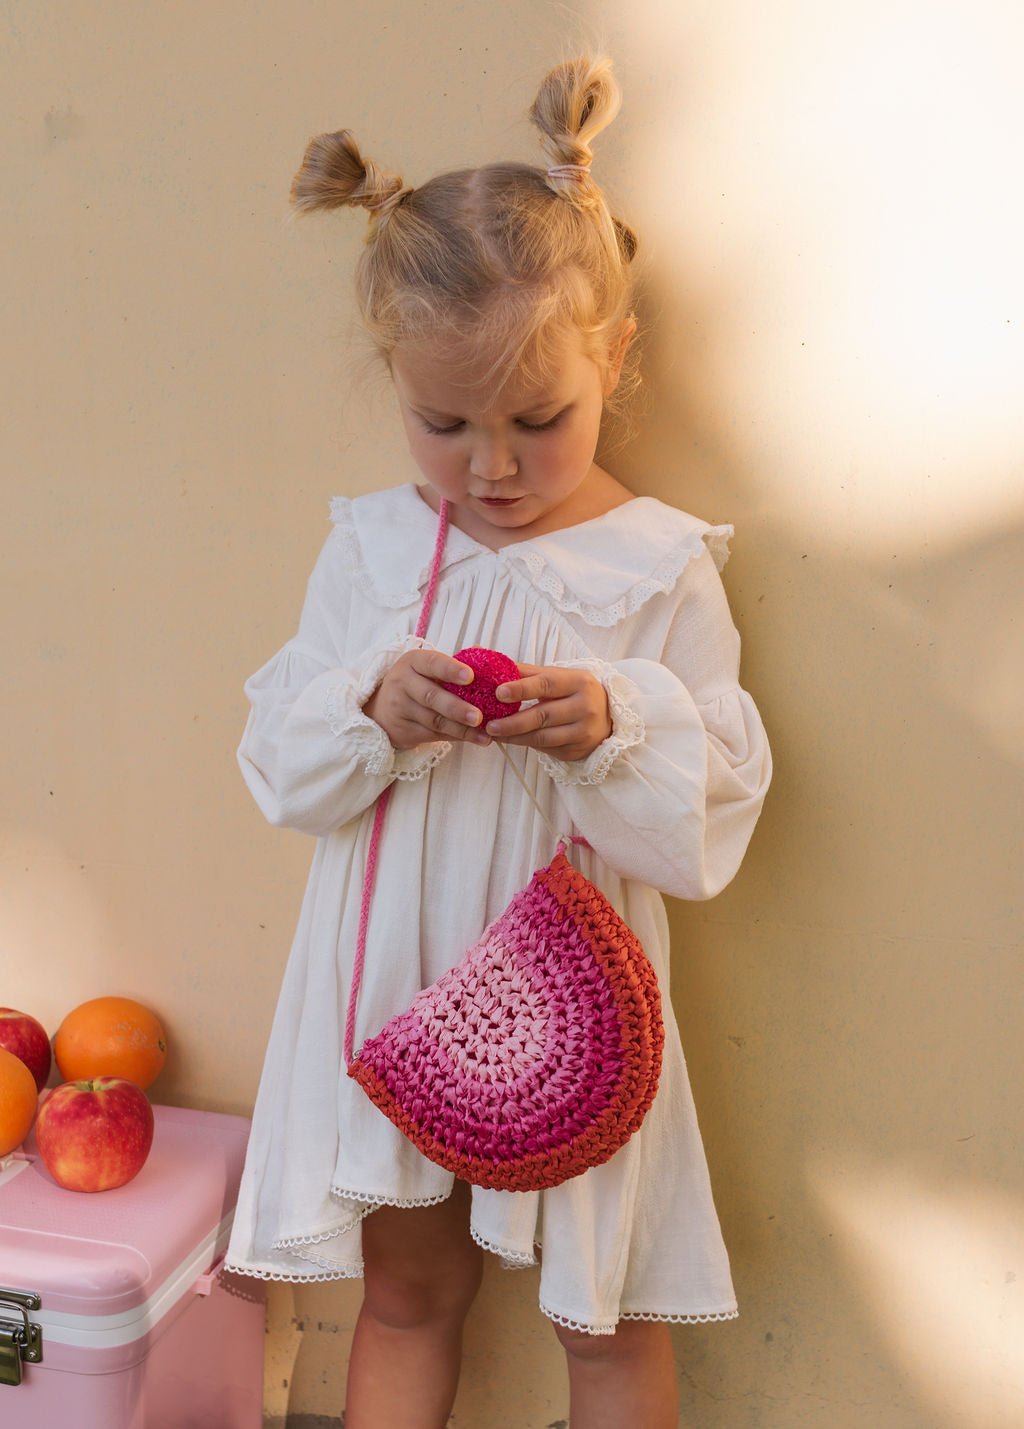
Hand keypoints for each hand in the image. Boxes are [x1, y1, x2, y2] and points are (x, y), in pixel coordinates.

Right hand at [363, 649, 491, 751]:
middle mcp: (403, 682)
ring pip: (434, 720)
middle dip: (457, 708)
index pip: (432, 663)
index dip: (451, 669)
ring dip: (462, 729)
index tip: (471, 676)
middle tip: (478, 716)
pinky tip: (475, 739)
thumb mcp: (427, 668)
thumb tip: (482, 651)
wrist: (382, 710)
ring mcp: (401, 708)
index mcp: (413, 662)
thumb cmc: (416, 683)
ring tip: (484, 735)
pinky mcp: (404, 730)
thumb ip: (453, 663)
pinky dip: (456, 738)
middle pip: (431, 696)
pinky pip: (434, 735)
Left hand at [484, 663, 611, 762]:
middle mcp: (585, 707)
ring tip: (494, 733)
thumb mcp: (558, 677)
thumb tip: (492, 661)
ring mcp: (583, 731)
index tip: (498, 692)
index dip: (522, 688)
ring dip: (515, 737)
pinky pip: (546, 749)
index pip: (547, 684)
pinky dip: (526, 745)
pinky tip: (511, 740)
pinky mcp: (577, 750)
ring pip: (542, 737)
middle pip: (543, 715)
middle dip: (513, 721)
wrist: (608, 717)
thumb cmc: (574, 693)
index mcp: (578, 682)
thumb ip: (527, 672)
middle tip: (489, 724)